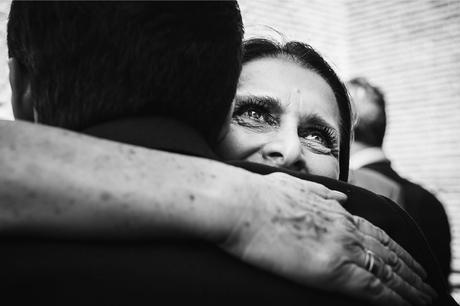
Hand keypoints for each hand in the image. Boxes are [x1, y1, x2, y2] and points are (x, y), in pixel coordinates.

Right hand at [222, 172, 435, 305]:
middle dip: (413, 272)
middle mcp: (345, 227)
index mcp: (335, 210)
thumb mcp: (293, 185)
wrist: (240, 204)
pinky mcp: (334, 269)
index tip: (410, 263)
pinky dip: (396, 300)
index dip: (397, 251)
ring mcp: (342, 247)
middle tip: (429, 287)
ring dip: (411, 289)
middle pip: (391, 254)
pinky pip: (375, 289)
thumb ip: (319, 192)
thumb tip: (341, 196)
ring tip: (427, 301)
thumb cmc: (257, 196)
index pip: (377, 234)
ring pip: (390, 272)